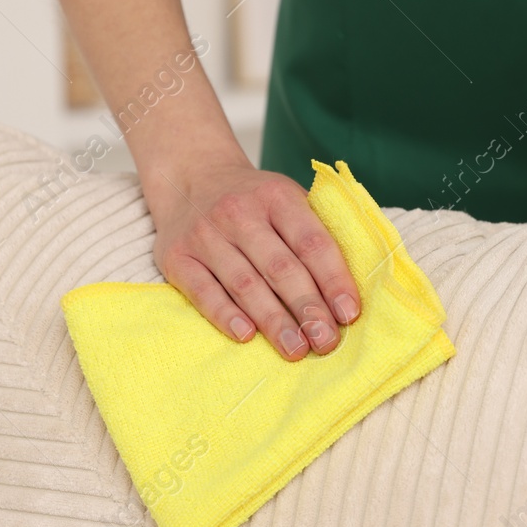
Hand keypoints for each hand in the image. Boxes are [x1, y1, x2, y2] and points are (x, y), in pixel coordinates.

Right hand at [143, 155, 360, 360]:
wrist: (191, 176)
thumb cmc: (253, 201)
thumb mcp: (286, 199)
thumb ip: (313, 233)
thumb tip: (345, 291)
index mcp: (277, 197)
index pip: (312, 242)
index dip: (333, 280)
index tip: (348, 314)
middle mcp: (240, 213)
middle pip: (280, 267)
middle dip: (307, 309)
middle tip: (325, 341)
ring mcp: (205, 234)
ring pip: (245, 284)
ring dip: (273, 321)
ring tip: (295, 350)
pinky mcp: (178, 257)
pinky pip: (203, 291)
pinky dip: (225, 315)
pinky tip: (247, 336)